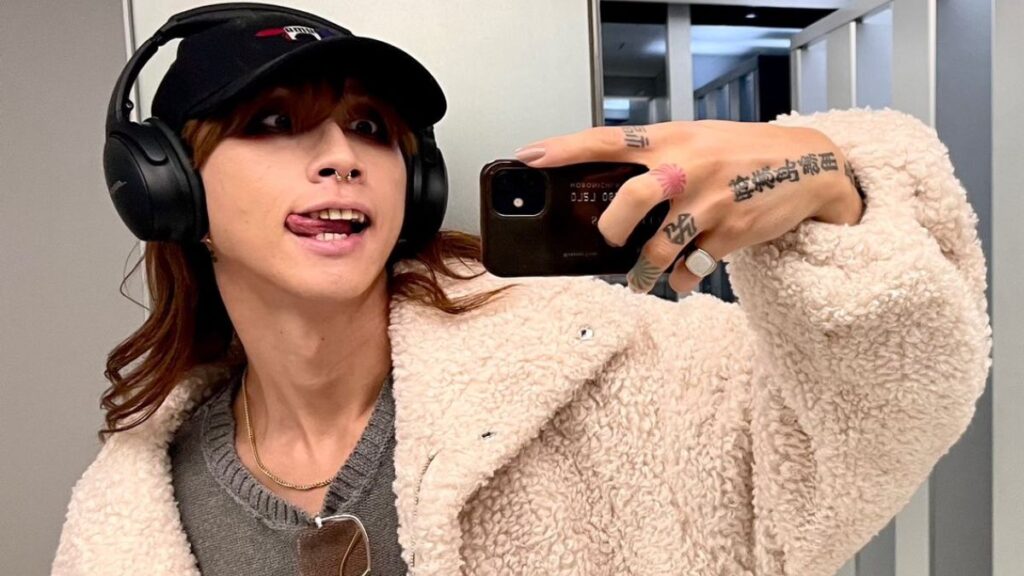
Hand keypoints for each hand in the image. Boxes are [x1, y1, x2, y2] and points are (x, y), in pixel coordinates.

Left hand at [514, 121, 863, 294]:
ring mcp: (711, 201)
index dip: (564, 150)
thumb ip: (656, 159)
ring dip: (643, 273)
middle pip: (631, 200)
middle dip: (612, 230)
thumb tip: (610, 189)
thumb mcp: (697, 139)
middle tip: (609, 239)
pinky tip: (684, 274)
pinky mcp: (732, 231)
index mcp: (672, 140)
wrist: (811, 164)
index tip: (530, 158)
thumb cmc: (744, 153)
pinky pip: (692, 267)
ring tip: (641, 281)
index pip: (606, 141)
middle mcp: (688, 168)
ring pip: (659, 247)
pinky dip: (682, 278)